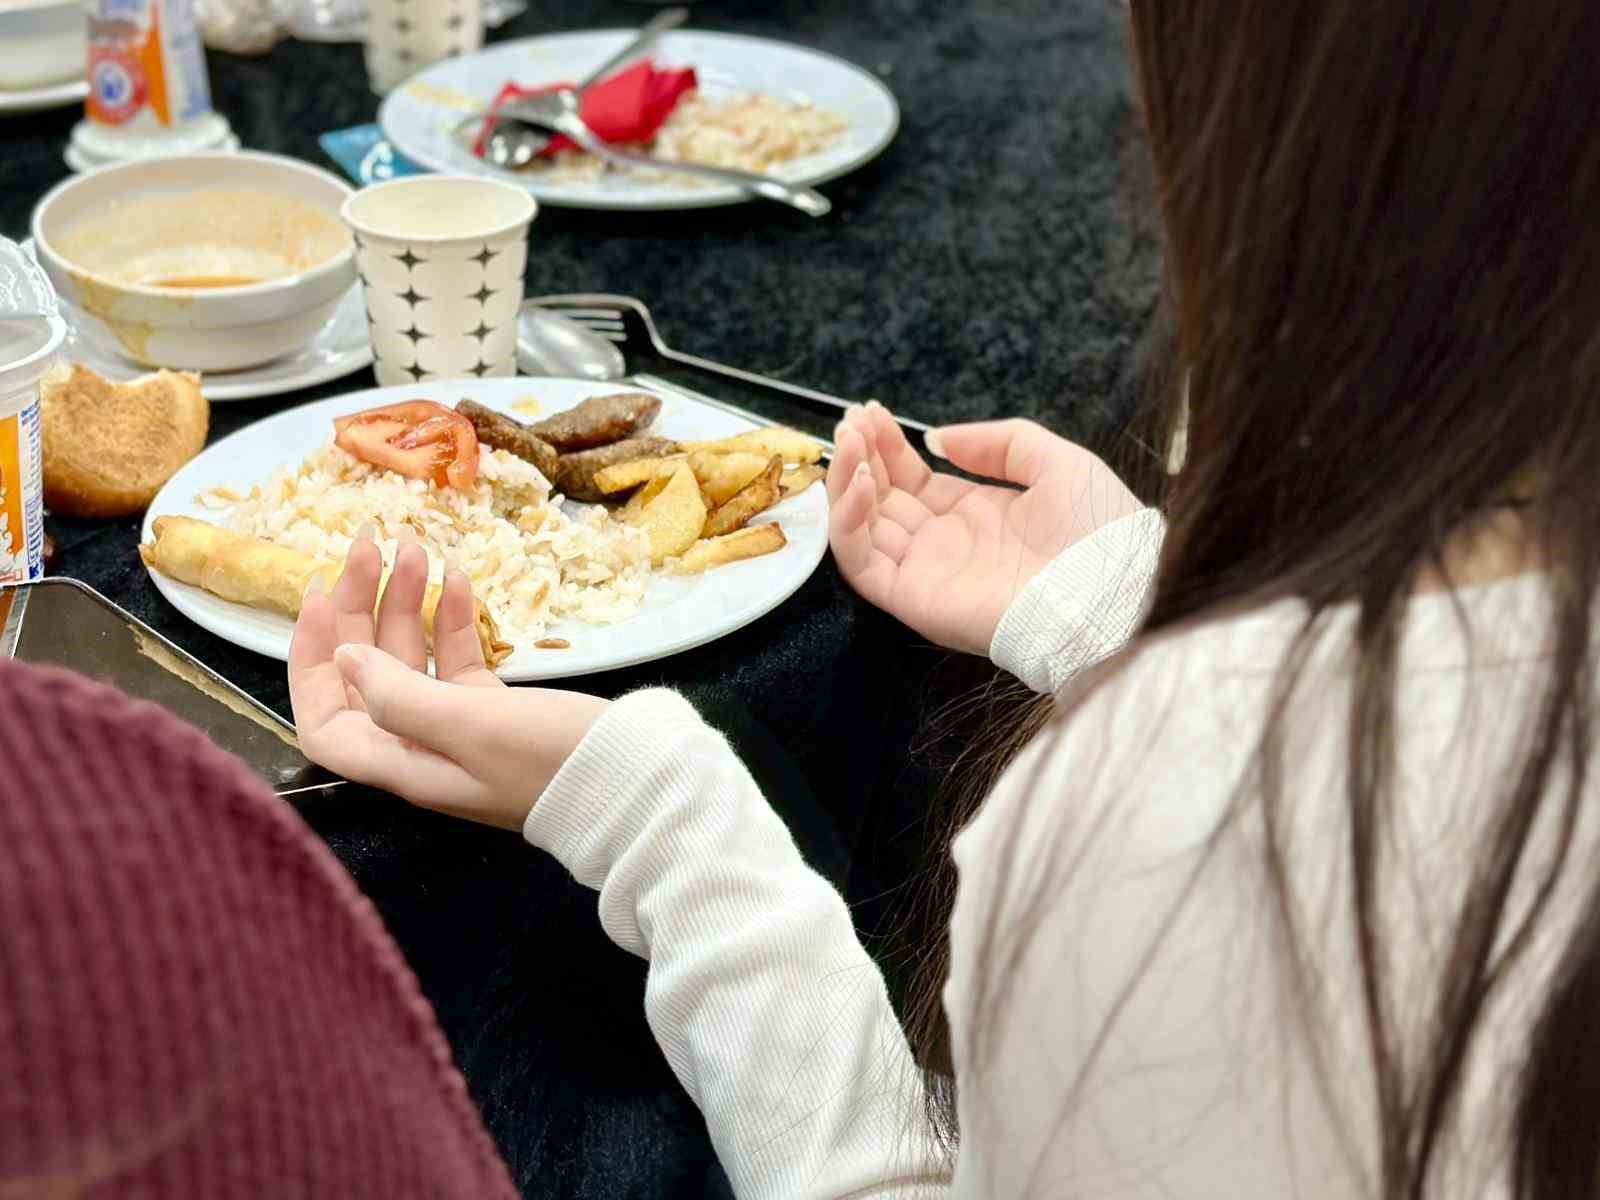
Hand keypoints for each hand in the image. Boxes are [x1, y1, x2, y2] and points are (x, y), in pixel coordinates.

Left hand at [288, 537, 607, 830]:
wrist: (633, 781)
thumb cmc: (550, 759)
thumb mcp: (471, 725)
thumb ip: (400, 695)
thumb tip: (343, 659)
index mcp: (402, 762)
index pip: (323, 718)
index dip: (309, 659)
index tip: (322, 595)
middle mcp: (420, 746)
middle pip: (365, 673)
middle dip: (362, 608)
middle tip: (375, 545)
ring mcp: (458, 728)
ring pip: (412, 658)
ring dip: (408, 602)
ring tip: (417, 546)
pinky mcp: (494, 712)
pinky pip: (457, 660)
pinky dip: (454, 620)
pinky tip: (460, 581)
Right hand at [827, 403, 1138, 654]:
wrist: (1109, 590)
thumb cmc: (1096, 529)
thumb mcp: (1056, 462)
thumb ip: (998, 444)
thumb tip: (938, 437)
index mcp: (976, 515)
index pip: (913, 479)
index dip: (887, 446)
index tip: (870, 412)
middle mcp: (944, 544)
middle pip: (882, 498)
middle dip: (861, 456)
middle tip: (850, 421)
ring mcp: (925, 572)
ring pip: (862, 527)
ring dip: (847, 483)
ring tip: (846, 442)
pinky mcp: (912, 598)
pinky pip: (861, 562)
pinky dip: (849, 522)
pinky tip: (861, 484)